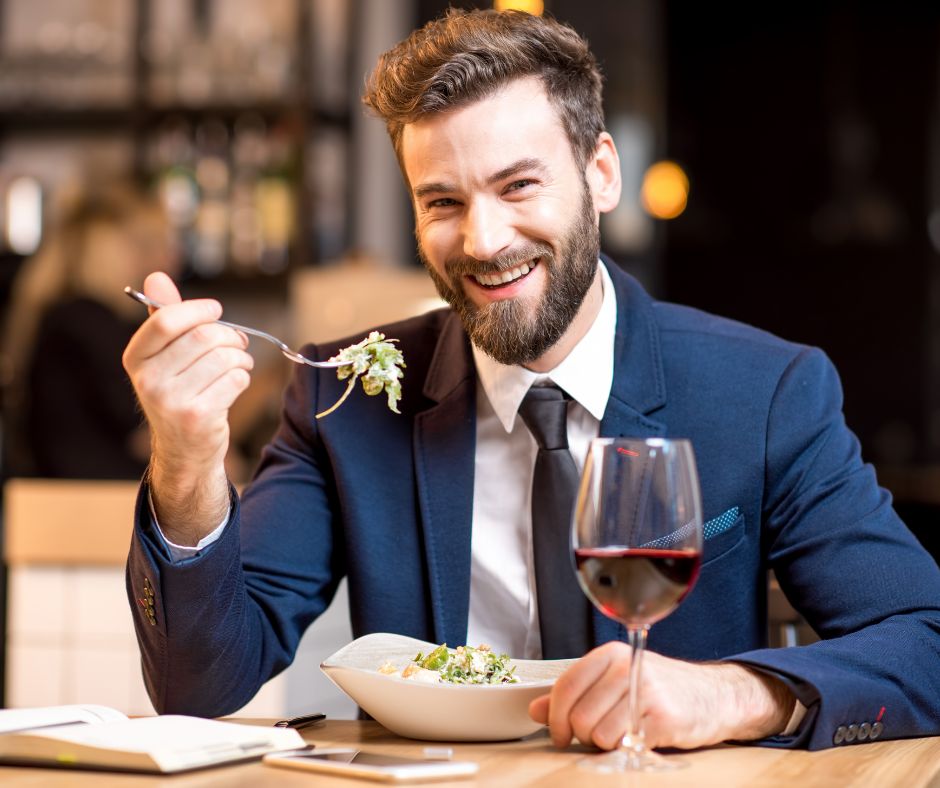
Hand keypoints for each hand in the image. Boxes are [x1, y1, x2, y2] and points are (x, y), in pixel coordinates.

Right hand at [122, 271, 253, 542]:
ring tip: (238, 364)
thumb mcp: (165, 355)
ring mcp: (172, 401)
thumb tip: (156, 276)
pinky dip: (243, 376)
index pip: (165, 320)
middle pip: (203, 337)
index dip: (198, 310)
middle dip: (229, 335)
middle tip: (237, 342)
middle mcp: (148, 381)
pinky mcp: (198, 417)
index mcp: (135, 359)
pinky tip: (235, 384)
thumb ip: (162, 317)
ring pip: (224, 357)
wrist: (185, 449)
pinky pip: (236, 379)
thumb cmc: (180, 391)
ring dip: (240, 357)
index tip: (216, 311)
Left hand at [528, 641, 793, 750]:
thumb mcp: (614, 682)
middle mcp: (625, 667)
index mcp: (609, 655)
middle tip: (599, 734)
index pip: (565, 685)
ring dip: (604, 743)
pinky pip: (621, 743)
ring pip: (596, 732)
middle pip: (577, 714)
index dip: (555, 716)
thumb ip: (575, 694)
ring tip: (622, 733)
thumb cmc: (660, 689)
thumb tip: (536, 709)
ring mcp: (644, 690)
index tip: (558, 733)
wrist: (714, 697)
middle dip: (582, 734)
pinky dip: (623, 748)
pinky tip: (637, 738)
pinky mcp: (661, 716)